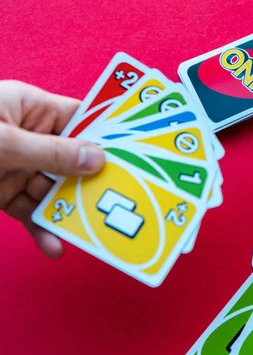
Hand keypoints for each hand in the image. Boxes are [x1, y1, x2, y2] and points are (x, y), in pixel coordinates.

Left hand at [0, 80, 104, 257]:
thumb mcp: (3, 143)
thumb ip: (52, 152)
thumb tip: (98, 159)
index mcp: (29, 107)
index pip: (80, 117)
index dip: (108, 133)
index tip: (137, 154)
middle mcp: (28, 135)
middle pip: (72, 158)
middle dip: (93, 181)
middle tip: (120, 200)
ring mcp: (16, 166)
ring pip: (55, 189)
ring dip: (70, 211)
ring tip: (89, 232)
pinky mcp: (3, 192)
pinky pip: (31, 211)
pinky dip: (42, 228)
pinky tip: (53, 246)